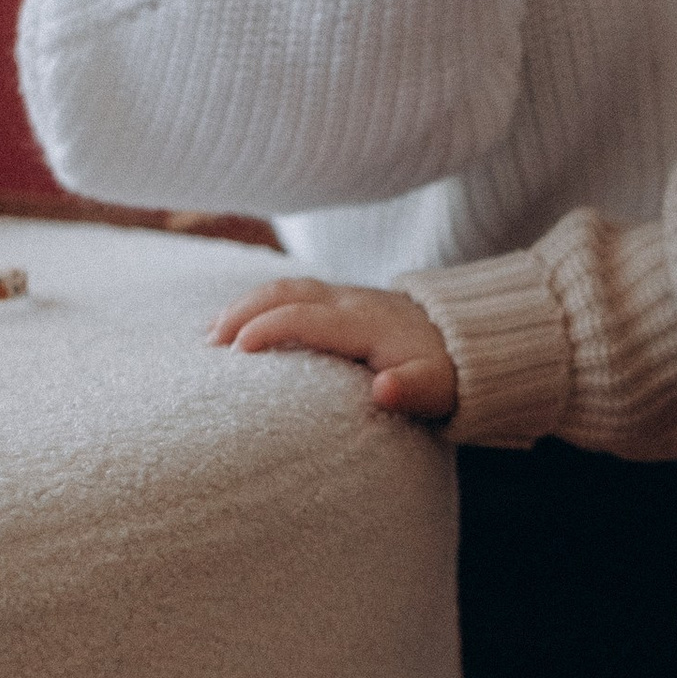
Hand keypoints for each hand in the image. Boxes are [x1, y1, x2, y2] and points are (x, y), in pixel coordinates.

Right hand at [211, 277, 457, 419]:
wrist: (466, 339)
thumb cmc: (446, 373)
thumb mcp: (439, 389)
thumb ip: (413, 390)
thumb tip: (383, 389)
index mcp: (368, 323)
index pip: (309, 317)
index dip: (271, 328)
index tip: (237, 351)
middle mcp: (352, 301)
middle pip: (288, 293)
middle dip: (244, 312)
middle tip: (209, 343)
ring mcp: (345, 296)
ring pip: (287, 287)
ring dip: (245, 304)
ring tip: (210, 332)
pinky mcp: (342, 300)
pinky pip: (294, 292)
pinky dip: (260, 303)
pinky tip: (235, 324)